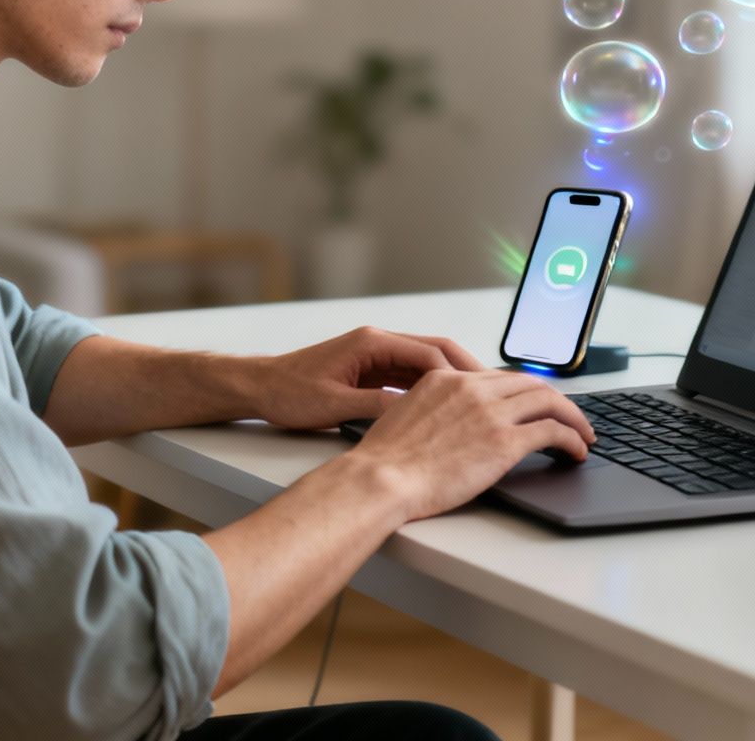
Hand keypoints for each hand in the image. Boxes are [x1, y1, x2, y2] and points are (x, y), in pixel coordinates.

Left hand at [253, 326, 487, 430]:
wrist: (260, 388)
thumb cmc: (288, 392)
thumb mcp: (332, 404)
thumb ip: (373, 406)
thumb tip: (411, 411)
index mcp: (371, 343)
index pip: (428, 354)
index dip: (458, 375)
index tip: (480, 393)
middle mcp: (377, 343)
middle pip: (435, 352)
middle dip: (465, 372)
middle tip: (494, 393)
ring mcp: (375, 355)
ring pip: (425, 364)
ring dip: (451, 382)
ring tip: (479, 404)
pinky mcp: (371, 370)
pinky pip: (410, 376)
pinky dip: (431, 390)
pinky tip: (447, 409)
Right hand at [346, 368, 596, 521]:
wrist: (381, 478)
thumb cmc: (384, 460)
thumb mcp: (404, 415)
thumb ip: (431, 408)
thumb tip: (445, 423)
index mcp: (446, 379)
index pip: (498, 377)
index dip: (523, 390)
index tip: (534, 403)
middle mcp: (471, 388)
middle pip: (529, 383)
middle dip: (555, 400)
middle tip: (569, 417)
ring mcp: (490, 413)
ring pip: (549, 401)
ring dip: (573, 417)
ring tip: (584, 435)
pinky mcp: (504, 441)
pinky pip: (552, 431)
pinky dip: (572, 439)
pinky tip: (576, 452)